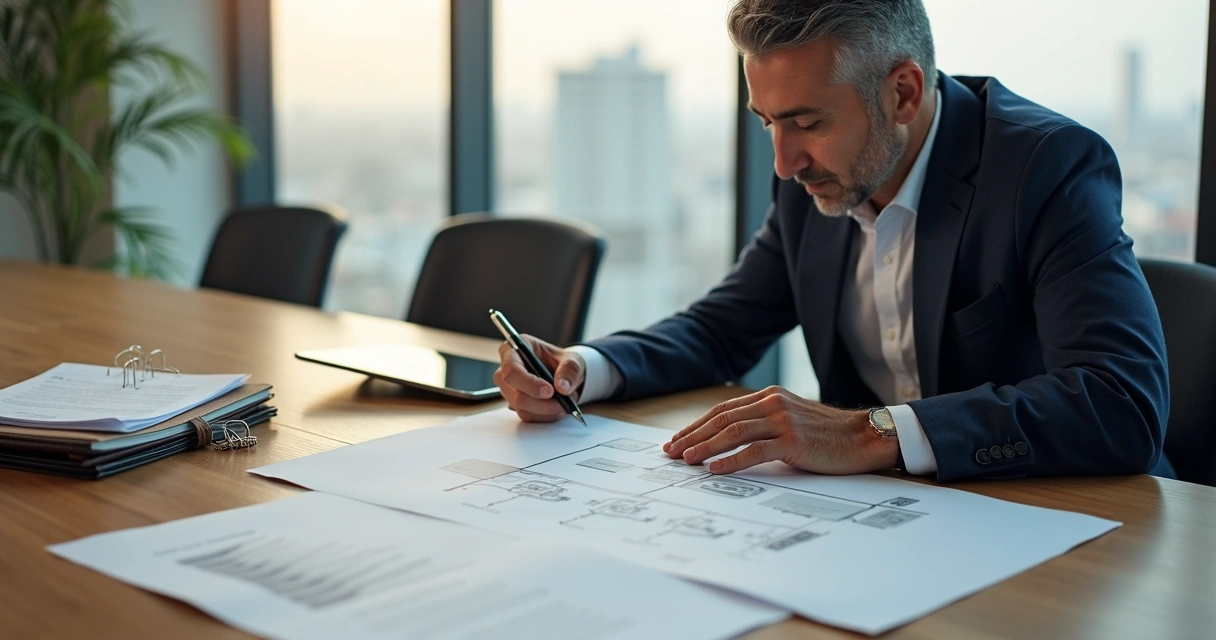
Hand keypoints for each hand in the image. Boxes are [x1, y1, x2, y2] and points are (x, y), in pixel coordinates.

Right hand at [493, 335, 585, 422]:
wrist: (565, 376)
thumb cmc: (562, 363)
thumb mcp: (572, 360)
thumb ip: (570, 370)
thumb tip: (563, 387)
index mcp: (514, 349)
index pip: (511, 369)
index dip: (529, 382)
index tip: (549, 391)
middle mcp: (506, 369)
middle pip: (514, 392)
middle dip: (540, 402)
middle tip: (562, 403)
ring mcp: (509, 389)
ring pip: (520, 407)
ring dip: (545, 410)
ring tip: (565, 404)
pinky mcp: (515, 404)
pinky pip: (527, 415)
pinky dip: (545, 416)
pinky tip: (557, 409)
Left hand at [663, 386, 898, 474]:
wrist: (864, 437)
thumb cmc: (827, 435)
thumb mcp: (791, 419)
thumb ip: (764, 424)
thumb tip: (728, 441)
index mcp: (769, 397)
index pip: (722, 410)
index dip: (696, 426)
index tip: (676, 440)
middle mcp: (772, 404)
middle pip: (721, 419)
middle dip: (692, 436)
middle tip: (671, 452)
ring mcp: (782, 421)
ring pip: (732, 432)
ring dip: (704, 447)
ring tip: (686, 460)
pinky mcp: (792, 441)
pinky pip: (754, 450)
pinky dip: (731, 460)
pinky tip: (714, 469)